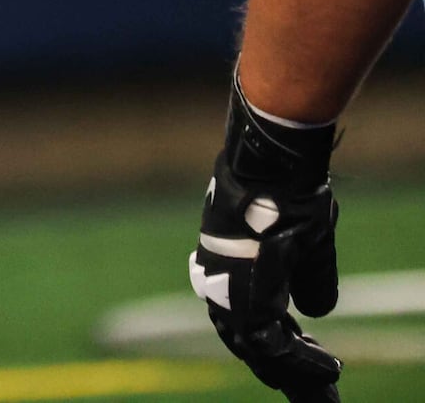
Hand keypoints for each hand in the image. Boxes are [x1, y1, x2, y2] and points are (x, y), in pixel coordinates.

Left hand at [194, 91, 341, 402]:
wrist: (272, 169)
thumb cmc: (288, 195)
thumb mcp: (305, 242)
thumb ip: (308, 278)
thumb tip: (317, 310)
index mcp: (230, 267)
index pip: (246, 317)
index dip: (277, 342)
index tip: (308, 355)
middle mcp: (220, 280)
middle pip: (245, 340)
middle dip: (282, 369)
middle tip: (318, 392)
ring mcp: (225, 287)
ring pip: (255, 349)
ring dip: (293, 372)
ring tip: (326, 387)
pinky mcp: (239, 291)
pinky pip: (268, 344)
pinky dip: (299, 361)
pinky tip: (329, 368)